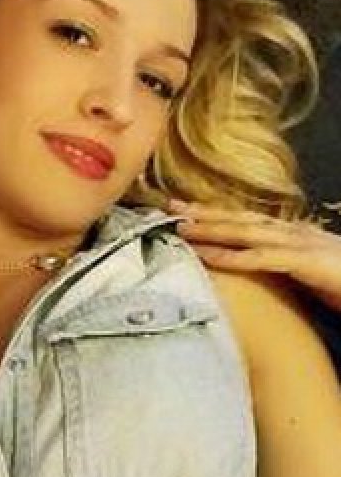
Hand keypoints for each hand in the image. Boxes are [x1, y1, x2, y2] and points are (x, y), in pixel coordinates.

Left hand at [168, 199, 340, 311]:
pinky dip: (233, 256)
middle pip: (240, 218)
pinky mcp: (308, 263)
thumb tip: (252, 260)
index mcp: (292, 232)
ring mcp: (301, 245)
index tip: (183, 210)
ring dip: (211, 229)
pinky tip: (208, 256)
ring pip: (246, 232)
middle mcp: (293, 232)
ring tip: (180, 227)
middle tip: (168, 207)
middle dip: (203, 212)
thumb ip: (281, 262)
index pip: (246, 218)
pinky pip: (263, 258)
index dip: (214, 212)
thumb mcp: (307, 269)